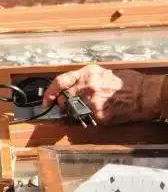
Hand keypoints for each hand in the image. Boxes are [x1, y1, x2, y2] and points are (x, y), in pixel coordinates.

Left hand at [42, 65, 162, 124]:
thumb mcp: (102, 72)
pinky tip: (98, 114)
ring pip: (74, 110)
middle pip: (64, 98)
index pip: (60, 81)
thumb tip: (73, 85)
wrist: (146, 94)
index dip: (50, 91)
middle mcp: (86, 87)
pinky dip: (89, 118)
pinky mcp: (99, 116)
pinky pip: (87, 119)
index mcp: (86, 73)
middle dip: (63, 103)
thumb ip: (85, 78)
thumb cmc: (128, 82)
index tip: (46, 99)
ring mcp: (92, 102)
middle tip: (67, 106)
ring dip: (76, 112)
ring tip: (88, 109)